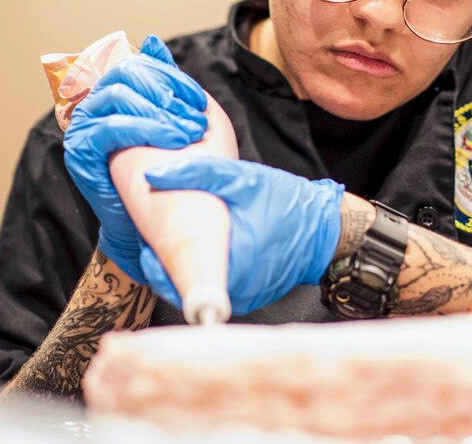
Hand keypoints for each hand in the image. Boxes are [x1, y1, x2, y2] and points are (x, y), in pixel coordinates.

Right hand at [63, 35, 207, 282]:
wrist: (150, 216)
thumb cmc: (164, 166)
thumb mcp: (170, 117)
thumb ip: (160, 80)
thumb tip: (152, 41)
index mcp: (112, 91)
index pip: (138, 64)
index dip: (171, 77)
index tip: (199, 101)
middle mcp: (92, 103)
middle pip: (125, 73)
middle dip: (166, 92)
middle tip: (196, 118)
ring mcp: (82, 126)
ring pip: (117, 96)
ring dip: (160, 112)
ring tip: (189, 132)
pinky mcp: (79, 151)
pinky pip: (110, 127)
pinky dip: (145, 129)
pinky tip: (172, 142)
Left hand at [143, 157, 342, 315]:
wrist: (324, 229)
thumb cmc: (287, 204)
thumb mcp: (243, 180)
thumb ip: (198, 173)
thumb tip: (152, 177)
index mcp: (232, 264)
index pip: (179, 279)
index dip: (156, 268)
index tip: (146, 249)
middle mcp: (237, 289)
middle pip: (185, 288)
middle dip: (166, 267)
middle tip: (155, 242)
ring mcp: (245, 298)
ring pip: (201, 291)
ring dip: (185, 273)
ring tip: (173, 247)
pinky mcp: (252, 298)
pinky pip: (219, 291)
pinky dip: (208, 275)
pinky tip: (201, 255)